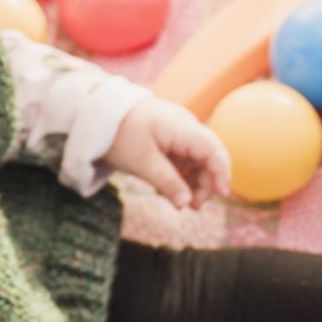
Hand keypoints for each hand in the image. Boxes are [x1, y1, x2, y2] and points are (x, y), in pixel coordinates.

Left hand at [107, 97, 230, 207]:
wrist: (100, 115)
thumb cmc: (120, 134)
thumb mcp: (142, 162)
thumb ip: (167, 182)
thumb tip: (186, 204)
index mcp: (181, 128)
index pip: (212, 149)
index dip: (221, 172)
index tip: (222, 194)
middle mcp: (186, 128)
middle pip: (210, 156)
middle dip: (207, 182)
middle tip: (194, 206)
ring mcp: (180, 134)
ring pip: (199, 161)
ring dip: (195, 182)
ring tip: (184, 204)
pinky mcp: (172, 140)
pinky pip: (186, 160)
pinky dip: (184, 176)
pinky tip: (174, 192)